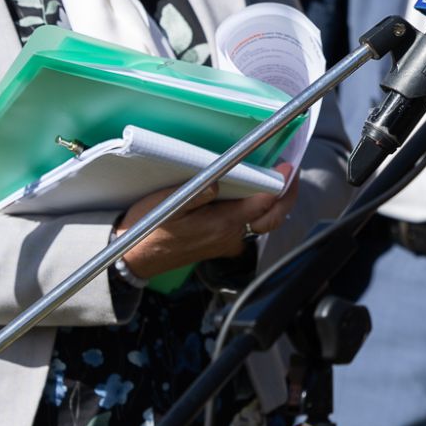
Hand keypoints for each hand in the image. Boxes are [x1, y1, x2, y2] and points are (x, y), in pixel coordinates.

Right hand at [117, 163, 296, 279]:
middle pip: (271, 217)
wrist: (136, 258)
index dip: (280, 185)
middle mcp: (230, 237)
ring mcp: (227, 242)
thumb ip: (195, 195)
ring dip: (272, 202)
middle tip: (290, 173)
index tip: (287, 167)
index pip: (264, 205)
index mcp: (221, 225)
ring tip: (276, 178)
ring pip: (261, 222)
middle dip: (285, 195)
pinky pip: (247, 226)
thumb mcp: (167, 206)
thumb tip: (219, 182)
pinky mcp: (221, 244)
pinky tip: (253, 193)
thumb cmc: (148, 228)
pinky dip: (257, 210)